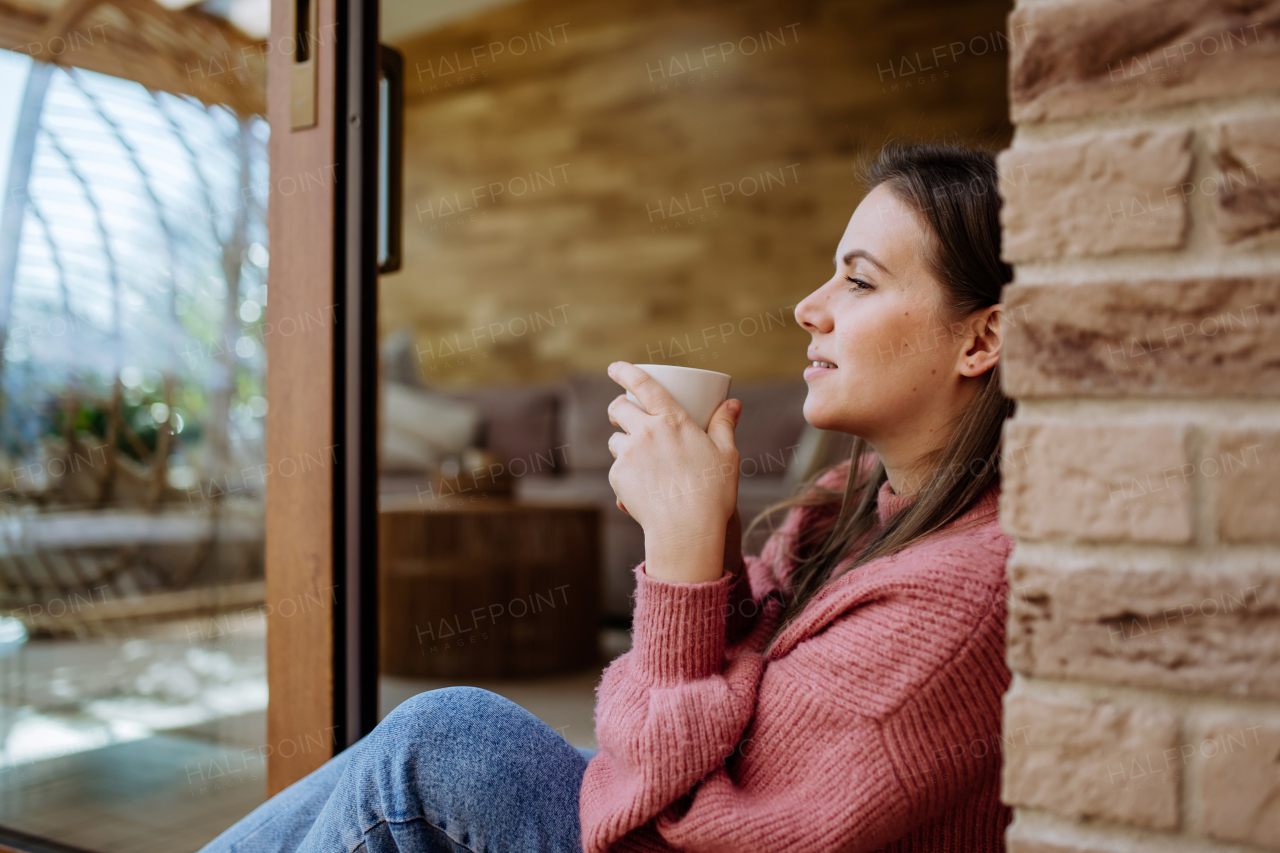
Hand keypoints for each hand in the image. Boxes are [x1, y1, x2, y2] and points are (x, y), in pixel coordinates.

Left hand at [605, 362, 741, 583]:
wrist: (687, 529)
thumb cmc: (712, 492)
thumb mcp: (726, 454)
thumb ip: (724, 426)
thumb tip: (733, 403)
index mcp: (673, 420)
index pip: (643, 384)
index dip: (625, 371)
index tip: (614, 367)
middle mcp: (646, 431)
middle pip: (618, 408)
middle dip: (618, 407)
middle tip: (625, 414)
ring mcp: (629, 454)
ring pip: (614, 440)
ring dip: (622, 443)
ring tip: (640, 457)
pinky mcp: (618, 476)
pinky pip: (617, 468)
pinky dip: (625, 473)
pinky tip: (642, 486)